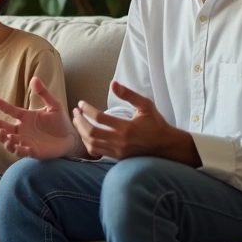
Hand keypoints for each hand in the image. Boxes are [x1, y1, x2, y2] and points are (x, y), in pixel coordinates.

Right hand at [0, 77, 77, 159]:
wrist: (70, 138)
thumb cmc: (60, 121)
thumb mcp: (54, 105)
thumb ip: (44, 93)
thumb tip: (34, 78)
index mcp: (25, 117)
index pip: (10, 111)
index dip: (2, 106)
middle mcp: (22, 129)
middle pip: (4, 127)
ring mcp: (25, 141)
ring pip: (9, 141)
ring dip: (3, 138)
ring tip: (1, 133)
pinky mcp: (32, 152)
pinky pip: (21, 152)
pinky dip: (19, 150)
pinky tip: (21, 146)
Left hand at [71, 81, 198, 164]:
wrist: (166, 146)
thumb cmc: (156, 124)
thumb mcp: (145, 105)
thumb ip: (129, 95)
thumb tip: (113, 84)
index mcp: (126, 127)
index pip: (99, 118)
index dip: (87, 110)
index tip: (81, 104)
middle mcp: (120, 141)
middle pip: (90, 132)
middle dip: (79, 121)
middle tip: (75, 112)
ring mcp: (117, 151)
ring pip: (91, 144)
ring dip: (81, 132)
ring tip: (77, 121)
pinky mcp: (117, 157)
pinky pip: (97, 152)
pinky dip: (88, 143)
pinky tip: (85, 135)